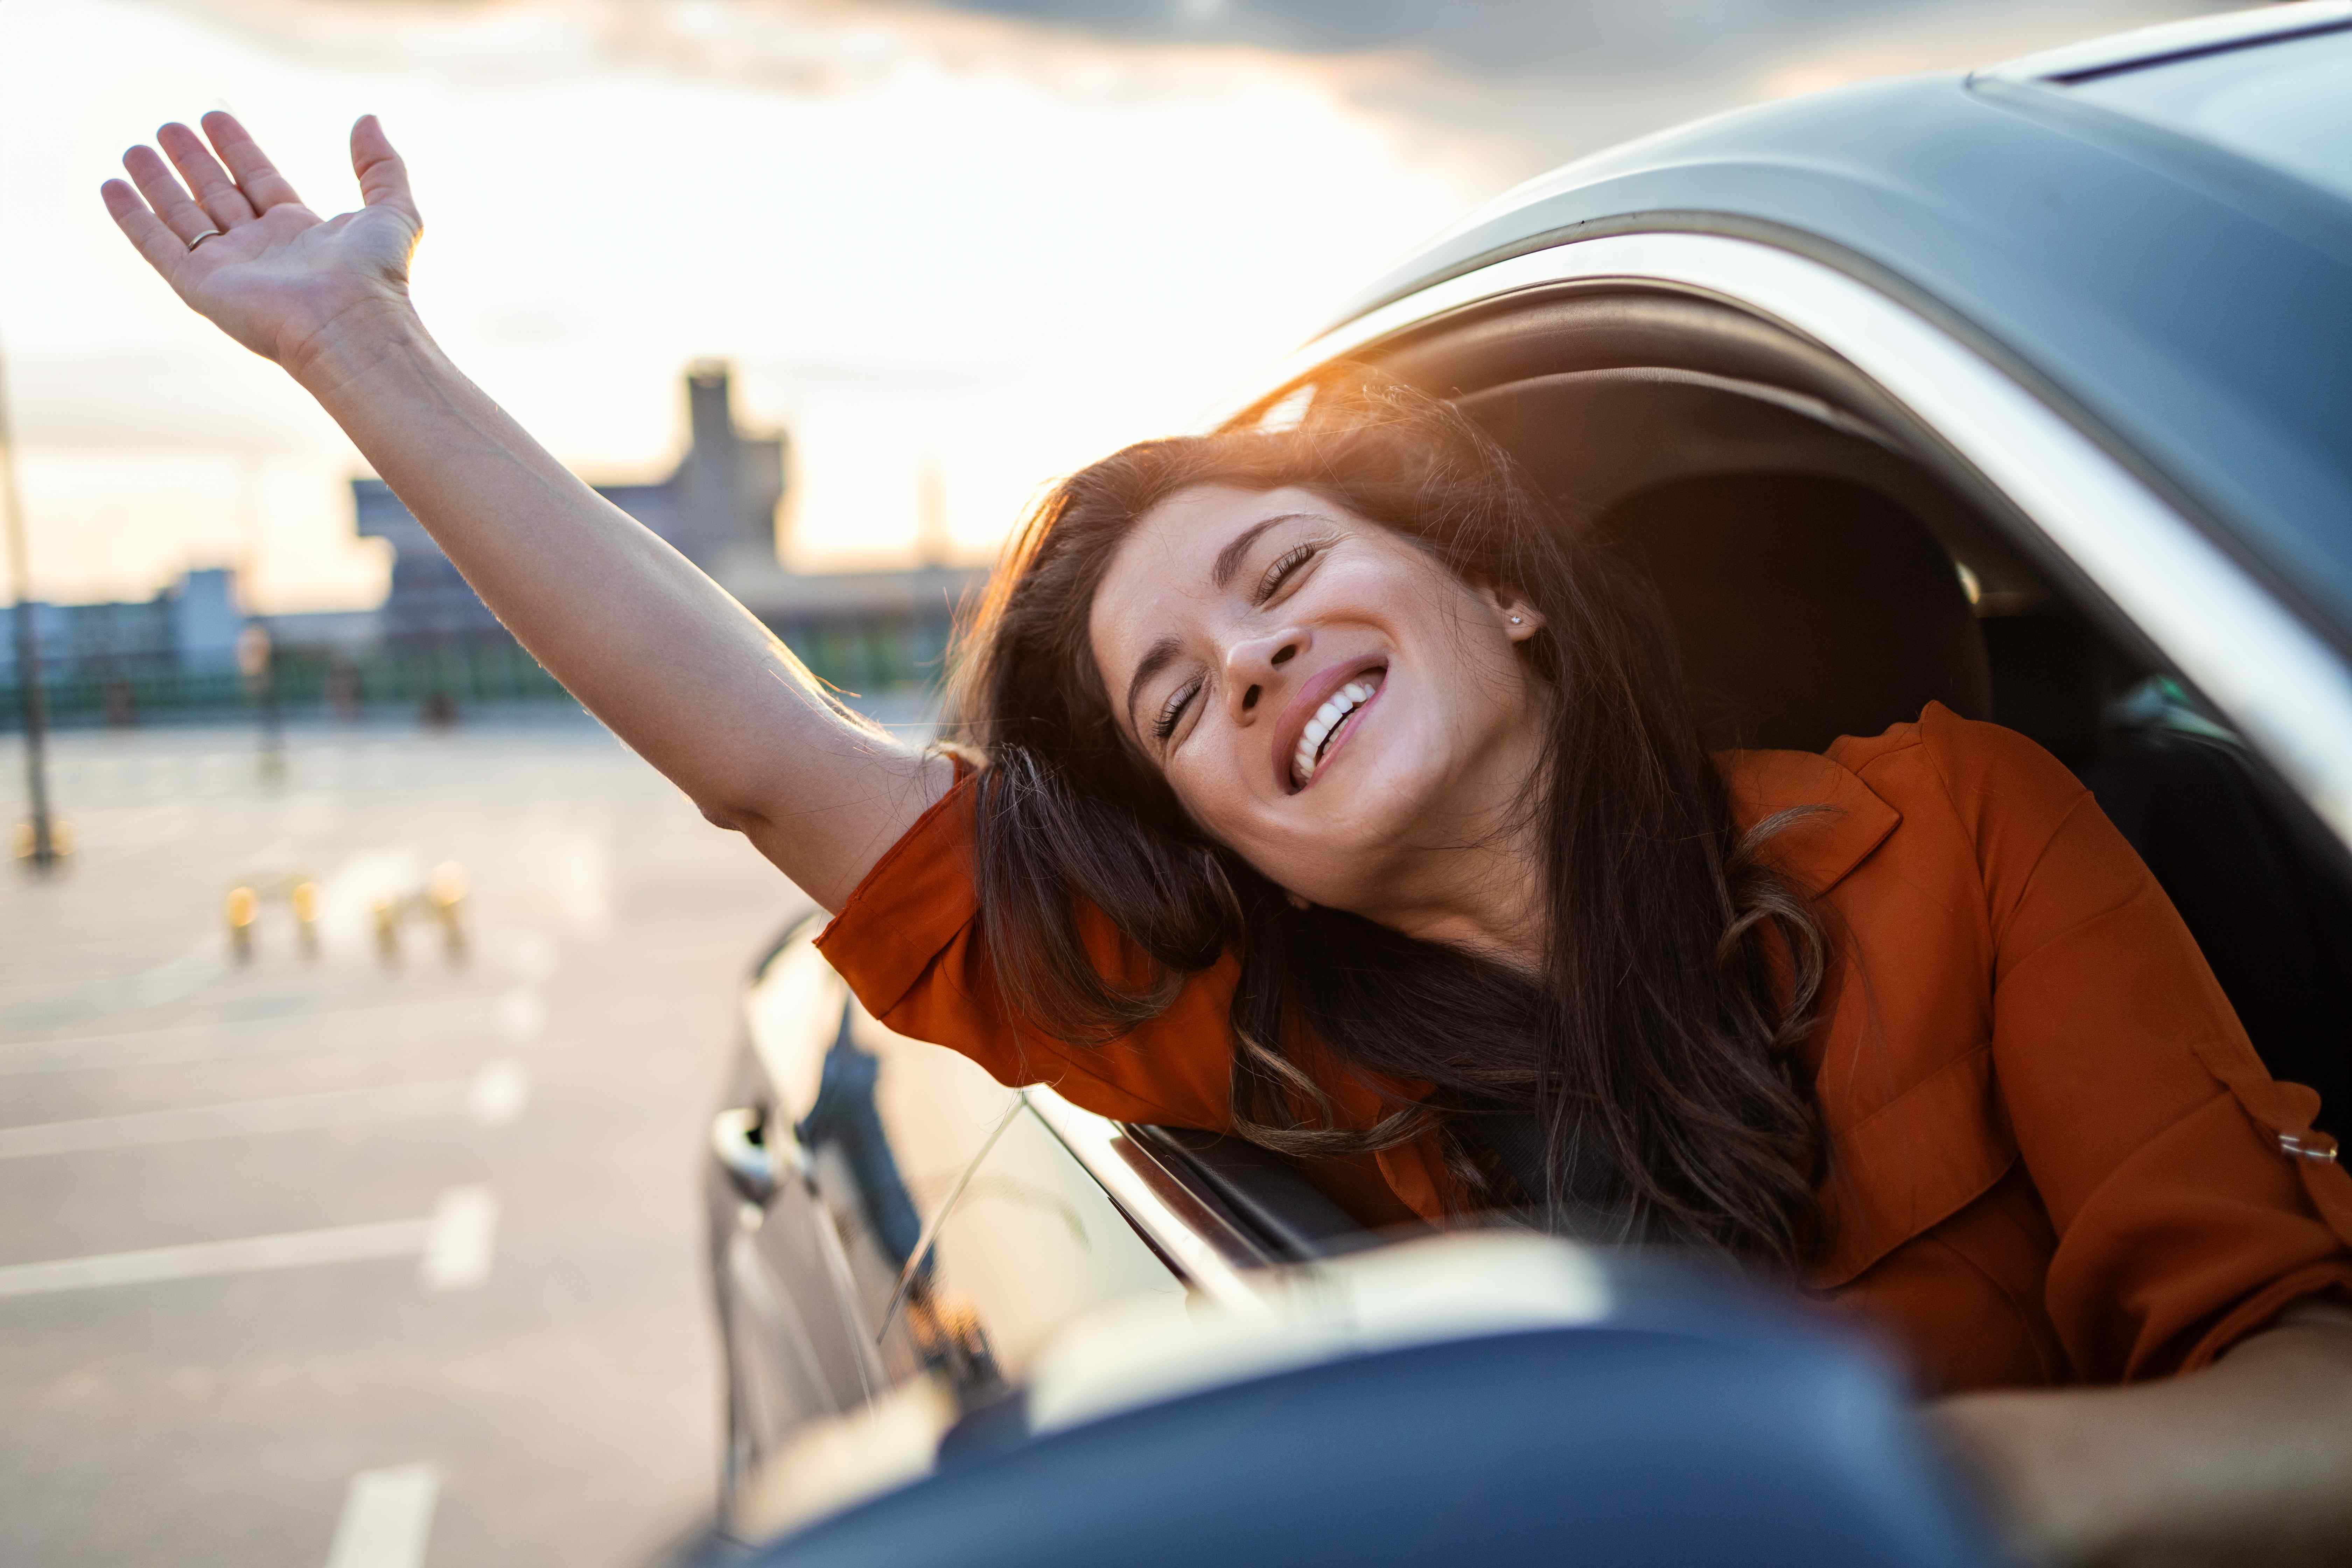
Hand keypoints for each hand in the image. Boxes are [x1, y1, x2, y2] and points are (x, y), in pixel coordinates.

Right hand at [101, 112, 421, 382]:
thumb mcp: (393, 210)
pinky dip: (132, 217)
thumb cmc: (375, 275)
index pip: (259, 180)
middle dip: (193, 161)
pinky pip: (156, 244)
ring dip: (158, 182)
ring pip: (183, 215)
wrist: (350, 325)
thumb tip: (368, 120)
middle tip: (169, 127)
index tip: (216, 118)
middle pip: (217, 194)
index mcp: (299, 232)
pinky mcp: (199, 285)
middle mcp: (261, 249)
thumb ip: (381, 166)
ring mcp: (228, 268)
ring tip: (136, 149)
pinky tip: (113, 188)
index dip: (237, 149)